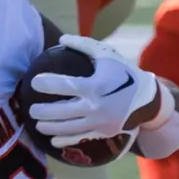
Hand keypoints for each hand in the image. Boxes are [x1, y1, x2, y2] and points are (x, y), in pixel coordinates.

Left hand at [28, 35, 157, 147]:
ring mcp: (99, 122)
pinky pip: (80, 138)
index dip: (47, 84)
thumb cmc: (123, 73)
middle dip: (43, 111)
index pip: (65, 86)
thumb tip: (61, 38)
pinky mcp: (103, 133)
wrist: (147, 99)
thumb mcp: (107, 55)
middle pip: (62, 111)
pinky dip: (64, 140)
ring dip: (49, 127)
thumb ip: (84, 45)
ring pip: (68, 128)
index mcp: (95, 86)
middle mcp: (96, 106)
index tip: (34, 82)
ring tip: (37, 124)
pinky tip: (52, 139)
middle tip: (31, 109)